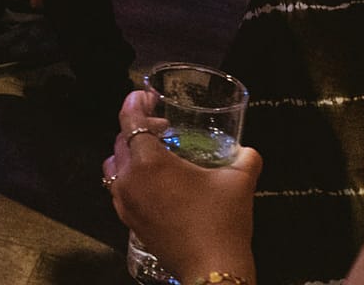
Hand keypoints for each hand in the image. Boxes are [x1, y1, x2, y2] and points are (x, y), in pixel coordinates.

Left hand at [105, 91, 260, 282]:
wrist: (212, 270)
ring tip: (156, 155)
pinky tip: (154, 184)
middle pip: (121, 141)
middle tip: (164, 129)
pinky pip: (119, 189)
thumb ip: (245, 158)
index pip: (130, 120)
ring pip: (115, 166)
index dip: (134, 103)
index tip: (144, 96)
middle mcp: (129, 179)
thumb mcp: (239, 182)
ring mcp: (124, 202)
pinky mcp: (128, 220)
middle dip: (140, 128)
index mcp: (149, 162)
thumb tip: (249, 150)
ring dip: (130, 154)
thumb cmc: (222, 222)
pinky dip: (130, 178)